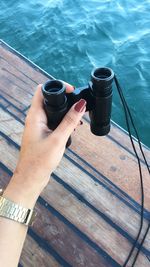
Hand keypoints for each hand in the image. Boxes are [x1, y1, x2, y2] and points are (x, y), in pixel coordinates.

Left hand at [4, 83, 85, 206]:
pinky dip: (63, 122)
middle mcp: (35, 118)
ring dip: (66, 113)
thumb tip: (81, 104)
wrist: (31, 178)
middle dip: (65, 100)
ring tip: (79, 121)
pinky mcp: (42, 134)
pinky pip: (54, 122)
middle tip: (79, 106)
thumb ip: (70, 121)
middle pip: (49, 100)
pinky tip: (73, 129)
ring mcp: (38, 126)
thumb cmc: (40, 160)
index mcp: (34, 116)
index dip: (57, 86)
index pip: (42, 90)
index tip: (72, 91)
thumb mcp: (58, 139)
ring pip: (53, 111)